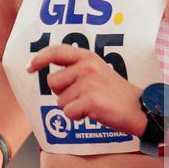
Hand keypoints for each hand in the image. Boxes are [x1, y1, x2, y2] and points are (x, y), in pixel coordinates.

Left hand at [26, 43, 146, 136]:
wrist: (138, 108)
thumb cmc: (114, 93)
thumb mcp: (97, 71)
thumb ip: (76, 69)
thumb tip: (49, 74)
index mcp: (88, 57)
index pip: (57, 51)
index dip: (40, 58)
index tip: (30, 67)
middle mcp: (87, 67)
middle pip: (52, 82)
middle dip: (62, 93)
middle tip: (82, 95)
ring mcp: (89, 83)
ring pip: (60, 100)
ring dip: (71, 106)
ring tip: (91, 104)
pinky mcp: (90, 100)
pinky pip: (68, 113)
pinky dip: (77, 117)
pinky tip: (93, 112)